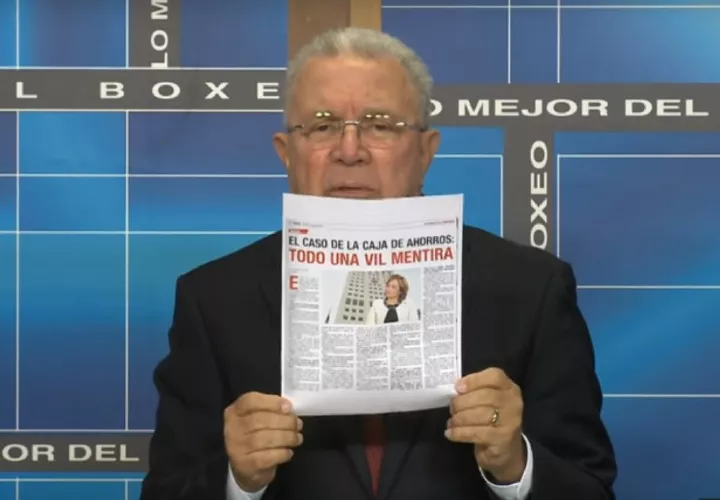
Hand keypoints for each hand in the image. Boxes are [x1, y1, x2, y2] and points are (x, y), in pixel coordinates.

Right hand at [224, 392, 302, 491]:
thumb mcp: (258, 419)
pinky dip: (282, 453)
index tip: (288, 407)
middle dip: (284, 421)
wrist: (247, 469)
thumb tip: (288, 408)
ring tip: (297, 438)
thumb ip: (269, 410)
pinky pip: (267, 457)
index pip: (250, 401)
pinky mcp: (245, 465)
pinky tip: (289, 452)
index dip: (271, 402)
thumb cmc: (256, 437)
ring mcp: (236, 448)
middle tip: (298, 424)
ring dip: (287, 437)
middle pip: (259, 420)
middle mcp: (232, 428)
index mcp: (234, 412)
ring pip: (265, 439)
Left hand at [445, 368, 525, 482]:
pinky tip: (451, 434)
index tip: (458, 387)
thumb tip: (456, 389)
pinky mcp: (504, 439)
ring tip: (451, 422)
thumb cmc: (492, 420)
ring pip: (481, 414)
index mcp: (509, 388)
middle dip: (463, 402)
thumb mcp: (487, 402)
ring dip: (460, 418)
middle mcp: (514, 403)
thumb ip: (475, 392)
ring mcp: (511, 421)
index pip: (495, 376)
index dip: (474, 380)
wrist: (506, 451)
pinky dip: (460, 433)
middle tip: (451, 409)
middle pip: (486, 395)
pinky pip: (478, 433)